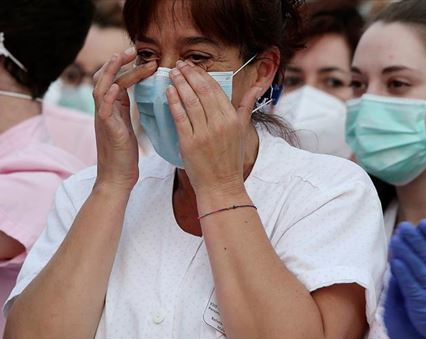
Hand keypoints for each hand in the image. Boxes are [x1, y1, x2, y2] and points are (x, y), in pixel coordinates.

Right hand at [92, 48, 156, 191]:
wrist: (116, 178)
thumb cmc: (124, 156)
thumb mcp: (126, 127)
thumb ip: (126, 110)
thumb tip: (135, 94)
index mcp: (112, 109)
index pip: (115, 80)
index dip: (125, 66)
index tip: (140, 55)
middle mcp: (104, 111)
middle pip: (106, 78)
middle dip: (118, 62)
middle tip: (133, 49)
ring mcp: (104, 119)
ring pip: (102, 88)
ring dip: (113, 72)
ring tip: (123, 57)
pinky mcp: (107, 130)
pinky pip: (104, 110)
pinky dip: (109, 97)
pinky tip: (117, 87)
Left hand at [165, 60, 262, 196]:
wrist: (221, 185)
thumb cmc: (230, 159)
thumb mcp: (242, 131)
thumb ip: (246, 106)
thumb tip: (256, 87)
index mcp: (233, 119)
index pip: (216, 90)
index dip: (202, 76)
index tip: (192, 67)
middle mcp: (220, 123)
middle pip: (202, 91)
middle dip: (189, 75)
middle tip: (179, 65)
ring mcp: (204, 133)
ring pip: (190, 101)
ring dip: (180, 84)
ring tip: (172, 73)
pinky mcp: (190, 142)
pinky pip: (180, 117)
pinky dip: (174, 102)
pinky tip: (169, 91)